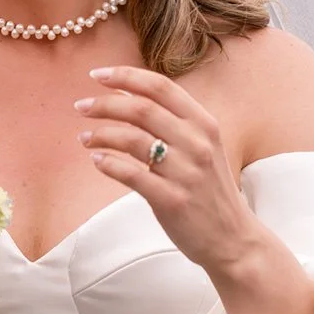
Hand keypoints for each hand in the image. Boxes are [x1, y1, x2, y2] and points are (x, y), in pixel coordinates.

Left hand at [73, 64, 259, 274]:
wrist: (233, 238)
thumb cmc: (209, 188)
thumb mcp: (201, 147)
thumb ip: (171, 121)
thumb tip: (124, 92)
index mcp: (204, 123)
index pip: (161, 86)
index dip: (125, 76)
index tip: (96, 75)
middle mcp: (197, 143)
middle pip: (141, 109)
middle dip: (104, 104)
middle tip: (80, 106)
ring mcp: (186, 172)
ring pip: (132, 140)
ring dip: (101, 134)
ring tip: (85, 138)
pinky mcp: (172, 200)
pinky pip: (131, 174)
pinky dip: (108, 164)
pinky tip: (97, 160)